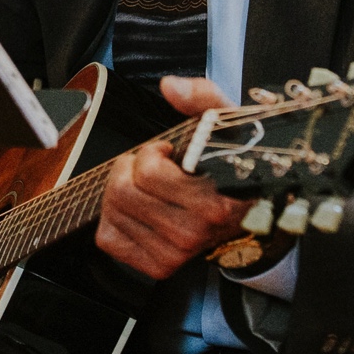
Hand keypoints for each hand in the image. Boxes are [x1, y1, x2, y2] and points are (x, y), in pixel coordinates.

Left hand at [95, 76, 251, 279]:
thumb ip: (203, 98)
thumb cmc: (231, 167)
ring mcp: (174, 254)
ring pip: (112, 211)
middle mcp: (192, 234)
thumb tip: (171, 86)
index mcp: (211, 202)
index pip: (148, 172)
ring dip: (122, 191)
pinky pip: (108, 238)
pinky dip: (115, 220)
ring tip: (146, 187)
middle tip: (150, 167)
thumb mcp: (227, 126)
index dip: (151, 154)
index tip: (167, 153)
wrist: (245, 213)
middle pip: (121, 191)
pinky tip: (139, 210)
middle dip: (130, 169)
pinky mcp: (157, 266)